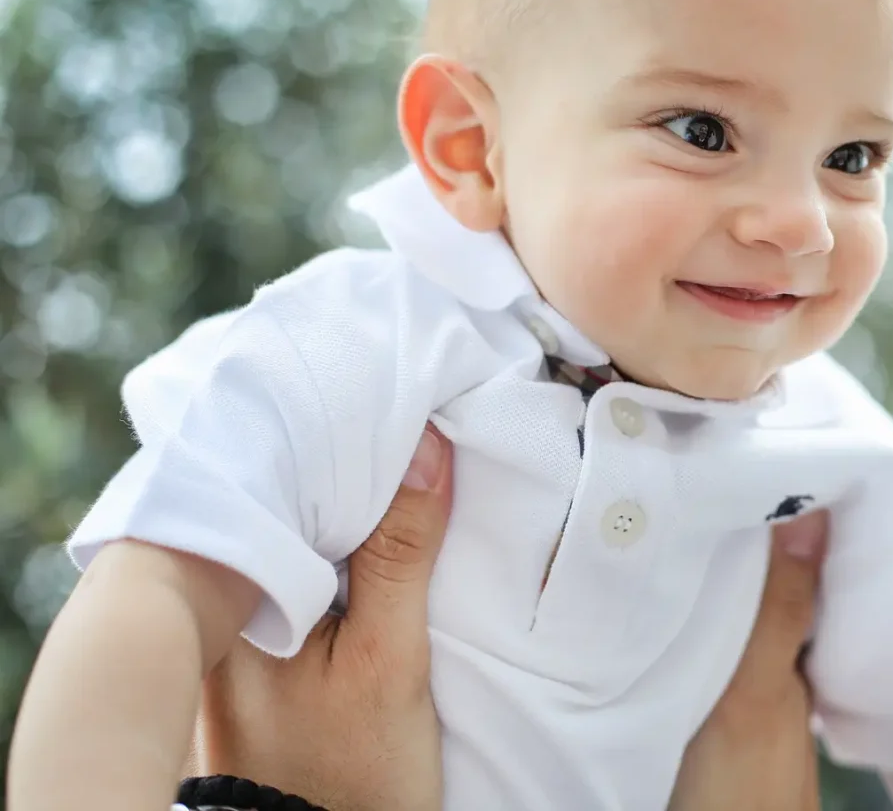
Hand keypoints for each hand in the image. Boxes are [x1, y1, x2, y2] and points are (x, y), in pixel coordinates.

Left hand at [190, 429, 829, 810]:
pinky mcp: (263, 637)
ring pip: (295, 515)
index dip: (338, 416)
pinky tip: (383, 493)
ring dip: (344, 475)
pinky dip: (342, 517)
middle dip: (338, 434)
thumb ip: (400, 553)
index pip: (287, 470)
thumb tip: (424, 445)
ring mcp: (241, 616)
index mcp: (244, 589)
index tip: (391, 364)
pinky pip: (301, 550)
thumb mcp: (390, 660)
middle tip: (398, 373)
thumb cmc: (352, 771)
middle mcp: (226, 593)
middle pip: (284, 484)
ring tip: (398, 415)